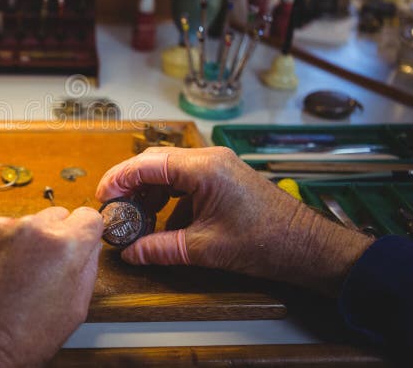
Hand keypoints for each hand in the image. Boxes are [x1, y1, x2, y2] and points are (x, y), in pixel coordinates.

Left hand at [0, 206, 102, 367]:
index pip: (89, 215)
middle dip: (59, 236)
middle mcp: (32, 228)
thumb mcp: (75, 308)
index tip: (82, 242)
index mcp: (63, 245)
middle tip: (49, 267)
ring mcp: (2, 228)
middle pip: (59, 215)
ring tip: (21, 273)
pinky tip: (2, 270)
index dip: (88, 232)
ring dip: (31, 240)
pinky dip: (6, 244)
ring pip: (30, 222)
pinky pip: (4, 229)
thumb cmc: (25, 337)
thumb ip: (89, 268)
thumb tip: (90, 245)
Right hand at [96, 147, 372, 294]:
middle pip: (155, 161)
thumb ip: (161, 248)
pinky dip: (167, 194)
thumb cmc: (265, 243)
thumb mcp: (205, 248)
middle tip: (112, 206)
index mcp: (203, 168)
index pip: (148, 164)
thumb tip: (129, 254)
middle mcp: (209, 158)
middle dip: (129, 183)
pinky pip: (185, 178)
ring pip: (169, 168)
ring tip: (133, 214)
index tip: (103, 197)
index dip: (119, 179)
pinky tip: (159, 215)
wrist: (310, 247)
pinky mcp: (223, 177)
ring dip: (148, 189)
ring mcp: (217, 166)